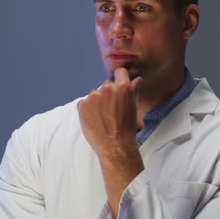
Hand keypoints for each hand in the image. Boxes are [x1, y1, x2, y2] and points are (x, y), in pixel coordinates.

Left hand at [78, 67, 143, 218]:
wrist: (115, 146)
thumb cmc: (127, 128)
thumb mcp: (134, 108)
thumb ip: (134, 91)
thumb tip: (137, 79)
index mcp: (122, 88)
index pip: (119, 72)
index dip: (120, 78)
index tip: (118, 85)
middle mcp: (107, 89)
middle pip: (106, 85)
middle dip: (108, 94)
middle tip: (111, 109)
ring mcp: (93, 97)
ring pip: (94, 94)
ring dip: (97, 102)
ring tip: (102, 116)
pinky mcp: (82, 105)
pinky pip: (84, 103)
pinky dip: (87, 109)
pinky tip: (94, 119)